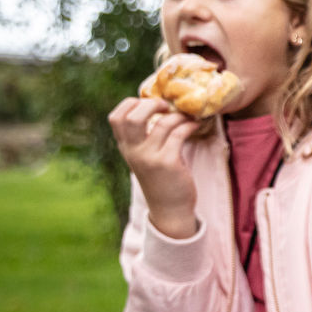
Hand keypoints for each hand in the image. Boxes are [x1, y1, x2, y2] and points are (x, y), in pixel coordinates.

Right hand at [107, 95, 198, 238]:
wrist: (169, 208)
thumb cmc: (161, 178)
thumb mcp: (144, 156)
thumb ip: (144, 136)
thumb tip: (157, 106)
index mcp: (126, 147)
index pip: (116, 117)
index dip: (131, 103)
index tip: (149, 103)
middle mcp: (133, 151)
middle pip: (132, 116)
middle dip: (151, 104)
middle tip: (167, 106)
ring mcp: (150, 157)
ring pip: (162, 123)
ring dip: (178, 115)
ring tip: (187, 117)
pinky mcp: (168, 163)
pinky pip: (179, 134)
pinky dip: (189, 125)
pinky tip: (195, 126)